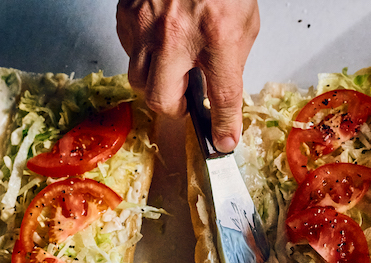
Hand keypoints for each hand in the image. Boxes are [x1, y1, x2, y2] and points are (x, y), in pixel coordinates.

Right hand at [116, 0, 259, 151]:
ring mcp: (145, 24)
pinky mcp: (126, 13)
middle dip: (176, 108)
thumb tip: (225, 98)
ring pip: (138, 79)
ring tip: (172, 71)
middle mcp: (176, 34)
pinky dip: (142, 54)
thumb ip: (233, 63)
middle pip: (162, 99)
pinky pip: (127, 49)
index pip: (222, 97)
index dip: (225, 126)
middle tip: (187, 101)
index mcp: (216, 37)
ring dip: (156, 83)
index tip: (224, 141)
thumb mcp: (244, 24)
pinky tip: (158, 44)